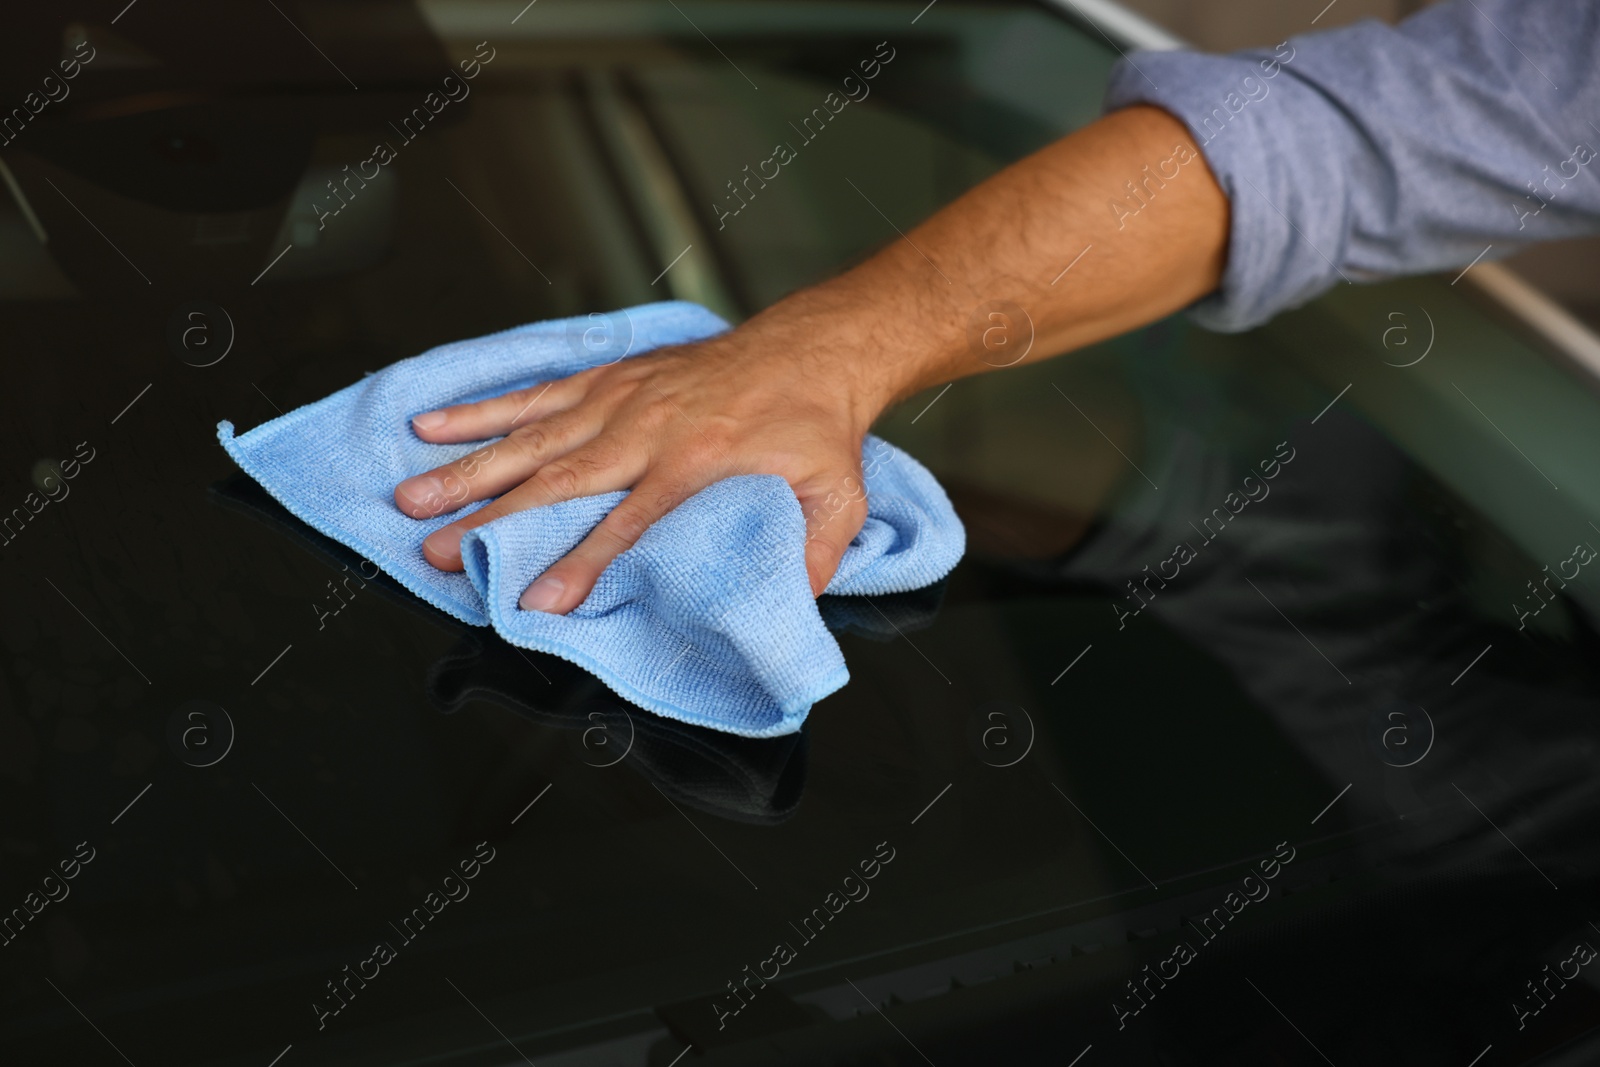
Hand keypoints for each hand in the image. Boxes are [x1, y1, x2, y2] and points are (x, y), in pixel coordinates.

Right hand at [394, 305, 890, 613]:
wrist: (809, 350)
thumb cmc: (816, 426)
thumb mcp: (836, 496)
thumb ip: (816, 553)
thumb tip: (794, 604)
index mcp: (695, 461)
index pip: (627, 522)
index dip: (581, 563)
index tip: (539, 601)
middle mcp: (646, 428)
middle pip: (558, 479)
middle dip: (492, 517)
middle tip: (436, 551)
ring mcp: (621, 398)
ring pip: (531, 435)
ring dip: (468, 467)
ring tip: (412, 496)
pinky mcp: (609, 379)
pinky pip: (536, 394)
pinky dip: (484, 410)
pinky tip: (433, 425)